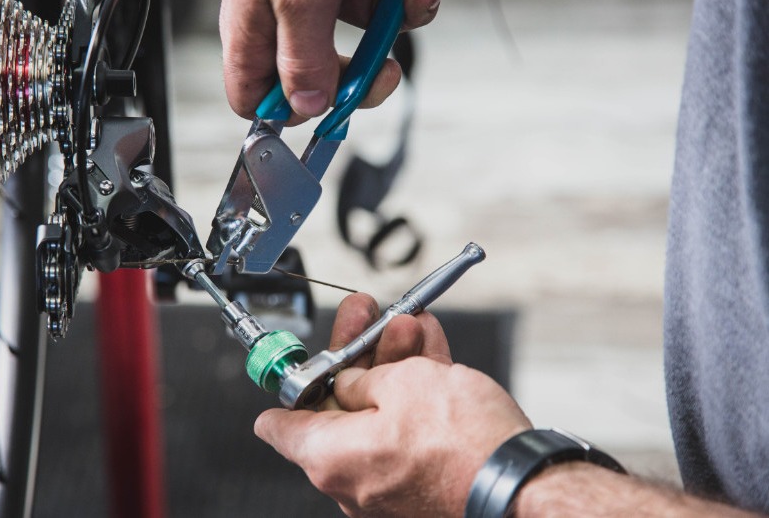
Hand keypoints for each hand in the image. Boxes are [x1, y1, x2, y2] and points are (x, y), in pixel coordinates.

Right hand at [220, 0, 440, 121]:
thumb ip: (302, 55)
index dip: (286, 110)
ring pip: (364, 31)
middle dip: (356, 73)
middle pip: (317, 69)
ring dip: (393, 24)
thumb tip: (306, 106)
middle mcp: (288, 4)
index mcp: (255, 17)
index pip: (252, 89)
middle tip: (378, 72)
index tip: (323, 113)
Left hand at [254, 293, 531, 516]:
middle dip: (358, 355)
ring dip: (393, 366)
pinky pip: (406, 432)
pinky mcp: (422, 483)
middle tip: (366, 318)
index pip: (281, 425)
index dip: (287, 387)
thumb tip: (355, 384)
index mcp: (329, 457)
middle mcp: (351, 480)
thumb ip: (365, 378)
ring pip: (379, 413)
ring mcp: (388, 485)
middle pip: (339, 406)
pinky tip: (427, 351)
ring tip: (408, 324)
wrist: (523, 486)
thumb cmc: (463, 444)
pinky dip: (414, 395)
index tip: (296, 363)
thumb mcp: (403, 382)